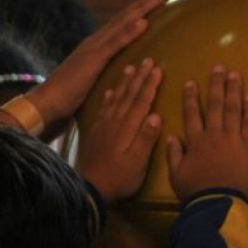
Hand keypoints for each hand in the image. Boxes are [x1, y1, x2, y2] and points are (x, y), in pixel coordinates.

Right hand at [24, 0, 167, 135]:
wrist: (46, 104)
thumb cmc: (66, 100)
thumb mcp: (90, 83)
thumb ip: (101, 75)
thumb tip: (115, 77)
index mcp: (95, 48)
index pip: (120, 26)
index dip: (137, 13)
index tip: (154, 2)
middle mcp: (95, 43)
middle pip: (123, 19)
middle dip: (143, 4)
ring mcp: (93, 49)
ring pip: (122, 24)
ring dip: (141, 10)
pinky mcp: (92, 60)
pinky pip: (115, 44)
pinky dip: (130, 32)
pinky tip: (144, 22)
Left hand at [76, 59, 163, 203]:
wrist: (89, 188)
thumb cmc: (119, 179)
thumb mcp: (137, 163)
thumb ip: (146, 139)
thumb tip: (156, 115)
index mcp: (128, 128)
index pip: (142, 101)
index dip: (150, 84)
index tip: (158, 68)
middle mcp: (115, 122)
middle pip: (129, 95)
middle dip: (140, 77)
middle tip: (147, 59)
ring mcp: (104, 125)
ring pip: (116, 97)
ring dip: (124, 82)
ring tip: (130, 66)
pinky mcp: (95, 132)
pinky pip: (103, 108)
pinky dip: (108, 97)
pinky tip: (109, 90)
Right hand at [166, 67, 247, 201]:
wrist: (218, 204)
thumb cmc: (195, 192)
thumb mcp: (176, 175)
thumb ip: (173, 154)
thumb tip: (171, 136)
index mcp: (195, 141)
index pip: (192, 114)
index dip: (191, 98)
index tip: (191, 83)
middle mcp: (214, 135)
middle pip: (216, 105)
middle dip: (216, 85)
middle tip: (219, 68)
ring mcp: (233, 139)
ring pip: (233, 109)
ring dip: (234, 90)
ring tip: (235, 74)